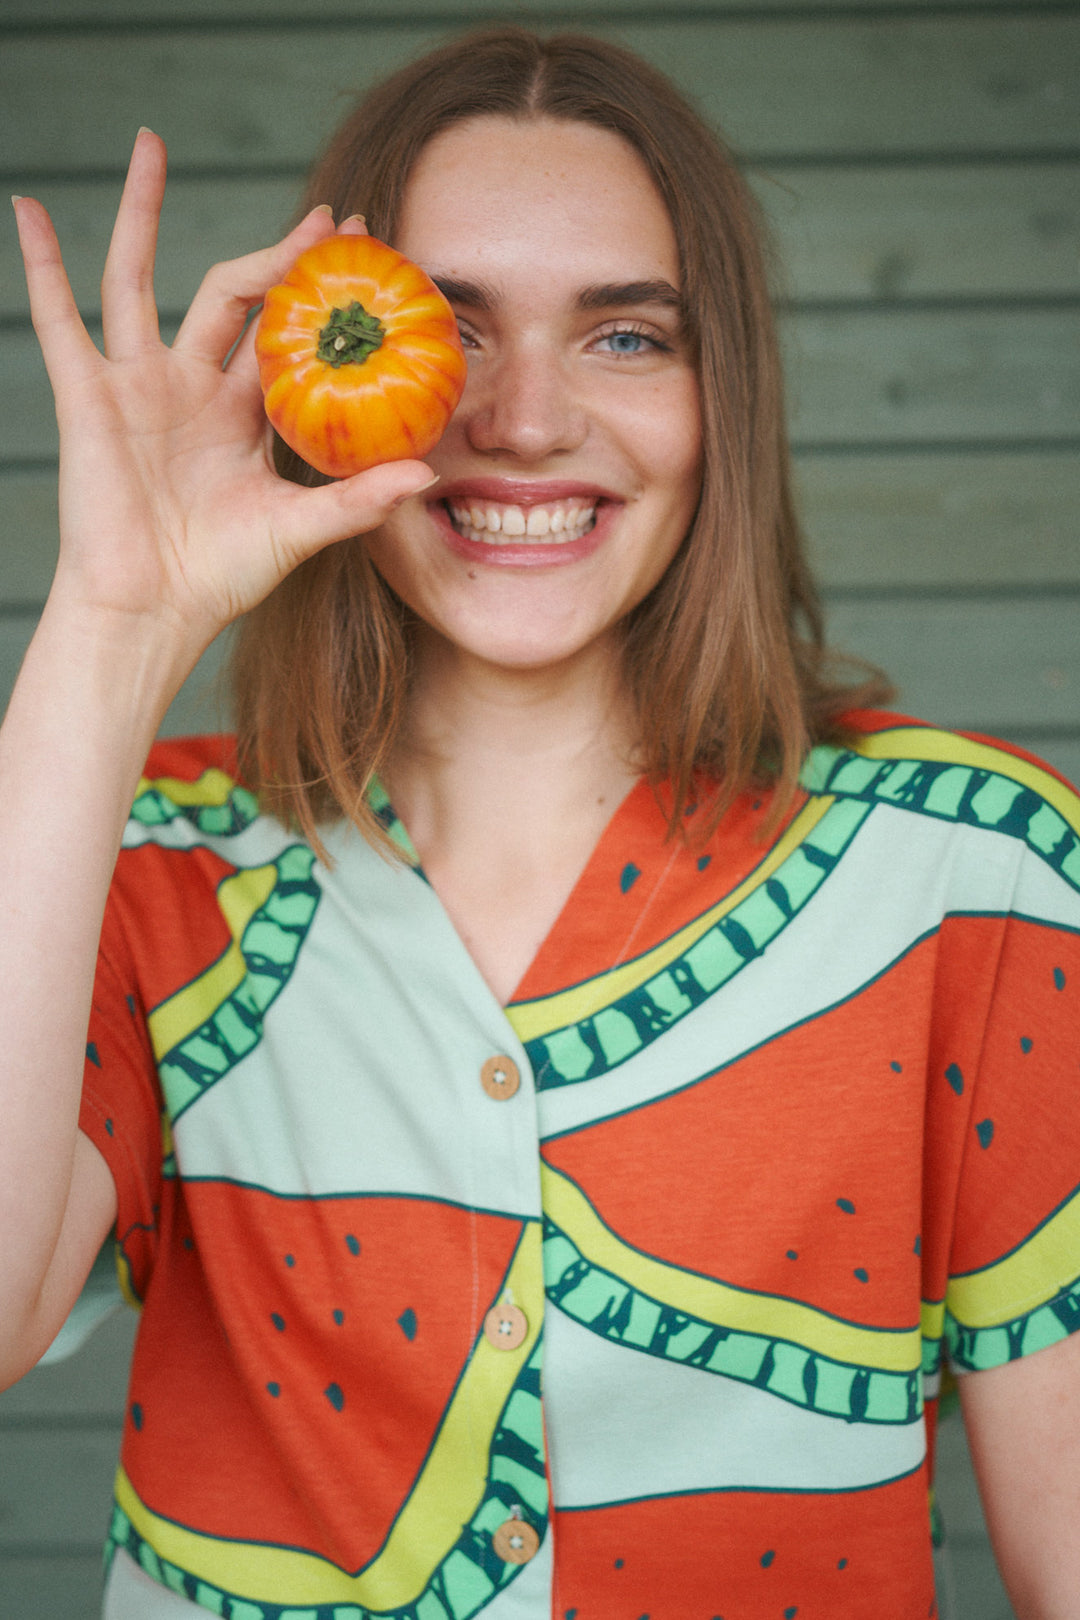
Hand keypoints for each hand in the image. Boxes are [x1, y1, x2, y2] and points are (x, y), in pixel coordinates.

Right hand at [13, 130, 435, 664]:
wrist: (153, 611)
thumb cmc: (221, 578)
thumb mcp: (299, 530)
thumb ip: (358, 500)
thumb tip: (427, 475)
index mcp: (240, 416)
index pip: (285, 334)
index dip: (318, 294)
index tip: (365, 253)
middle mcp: (189, 388)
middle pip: (230, 294)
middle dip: (277, 254)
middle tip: (327, 218)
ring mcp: (136, 385)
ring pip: (136, 278)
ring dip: (143, 211)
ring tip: (150, 143)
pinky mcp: (88, 396)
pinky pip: (58, 318)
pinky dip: (42, 265)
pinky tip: (28, 208)